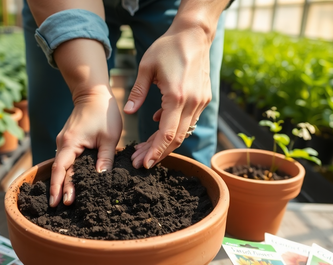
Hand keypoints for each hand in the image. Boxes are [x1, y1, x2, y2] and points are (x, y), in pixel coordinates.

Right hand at [49, 87, 122, 206]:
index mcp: (70, 143)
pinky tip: (72, 183)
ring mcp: (64, 142)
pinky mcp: (69, 141)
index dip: (58, 186)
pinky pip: (67, 159)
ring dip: (64, 182)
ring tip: (66, 200)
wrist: (93, 93)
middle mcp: (63, 143)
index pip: (60, 169)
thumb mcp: (109, 137)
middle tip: (62, 206)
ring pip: (63, 166)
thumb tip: (102, 179)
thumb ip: (105, 158)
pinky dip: (68, 172)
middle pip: (60, 171)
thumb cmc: (103, 113)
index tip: (56, 202)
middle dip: (60, 189)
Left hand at [124, 24, 212, 168]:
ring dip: (165, 143)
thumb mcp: (147, 67)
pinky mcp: (204, 98)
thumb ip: (138, 93)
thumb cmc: (168, 47)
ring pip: (183, 132)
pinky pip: (188, 120)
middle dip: (158, 153)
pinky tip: (157, 124)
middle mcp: (193, 102)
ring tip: (145, 149)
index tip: (144, 163)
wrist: (194, 34)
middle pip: (177, 139)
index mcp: (177, 96)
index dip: (156, 151)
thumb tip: (128, 112)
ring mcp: (201, 101)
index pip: (167, 133)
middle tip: (140, 162)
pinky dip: (174, 127)